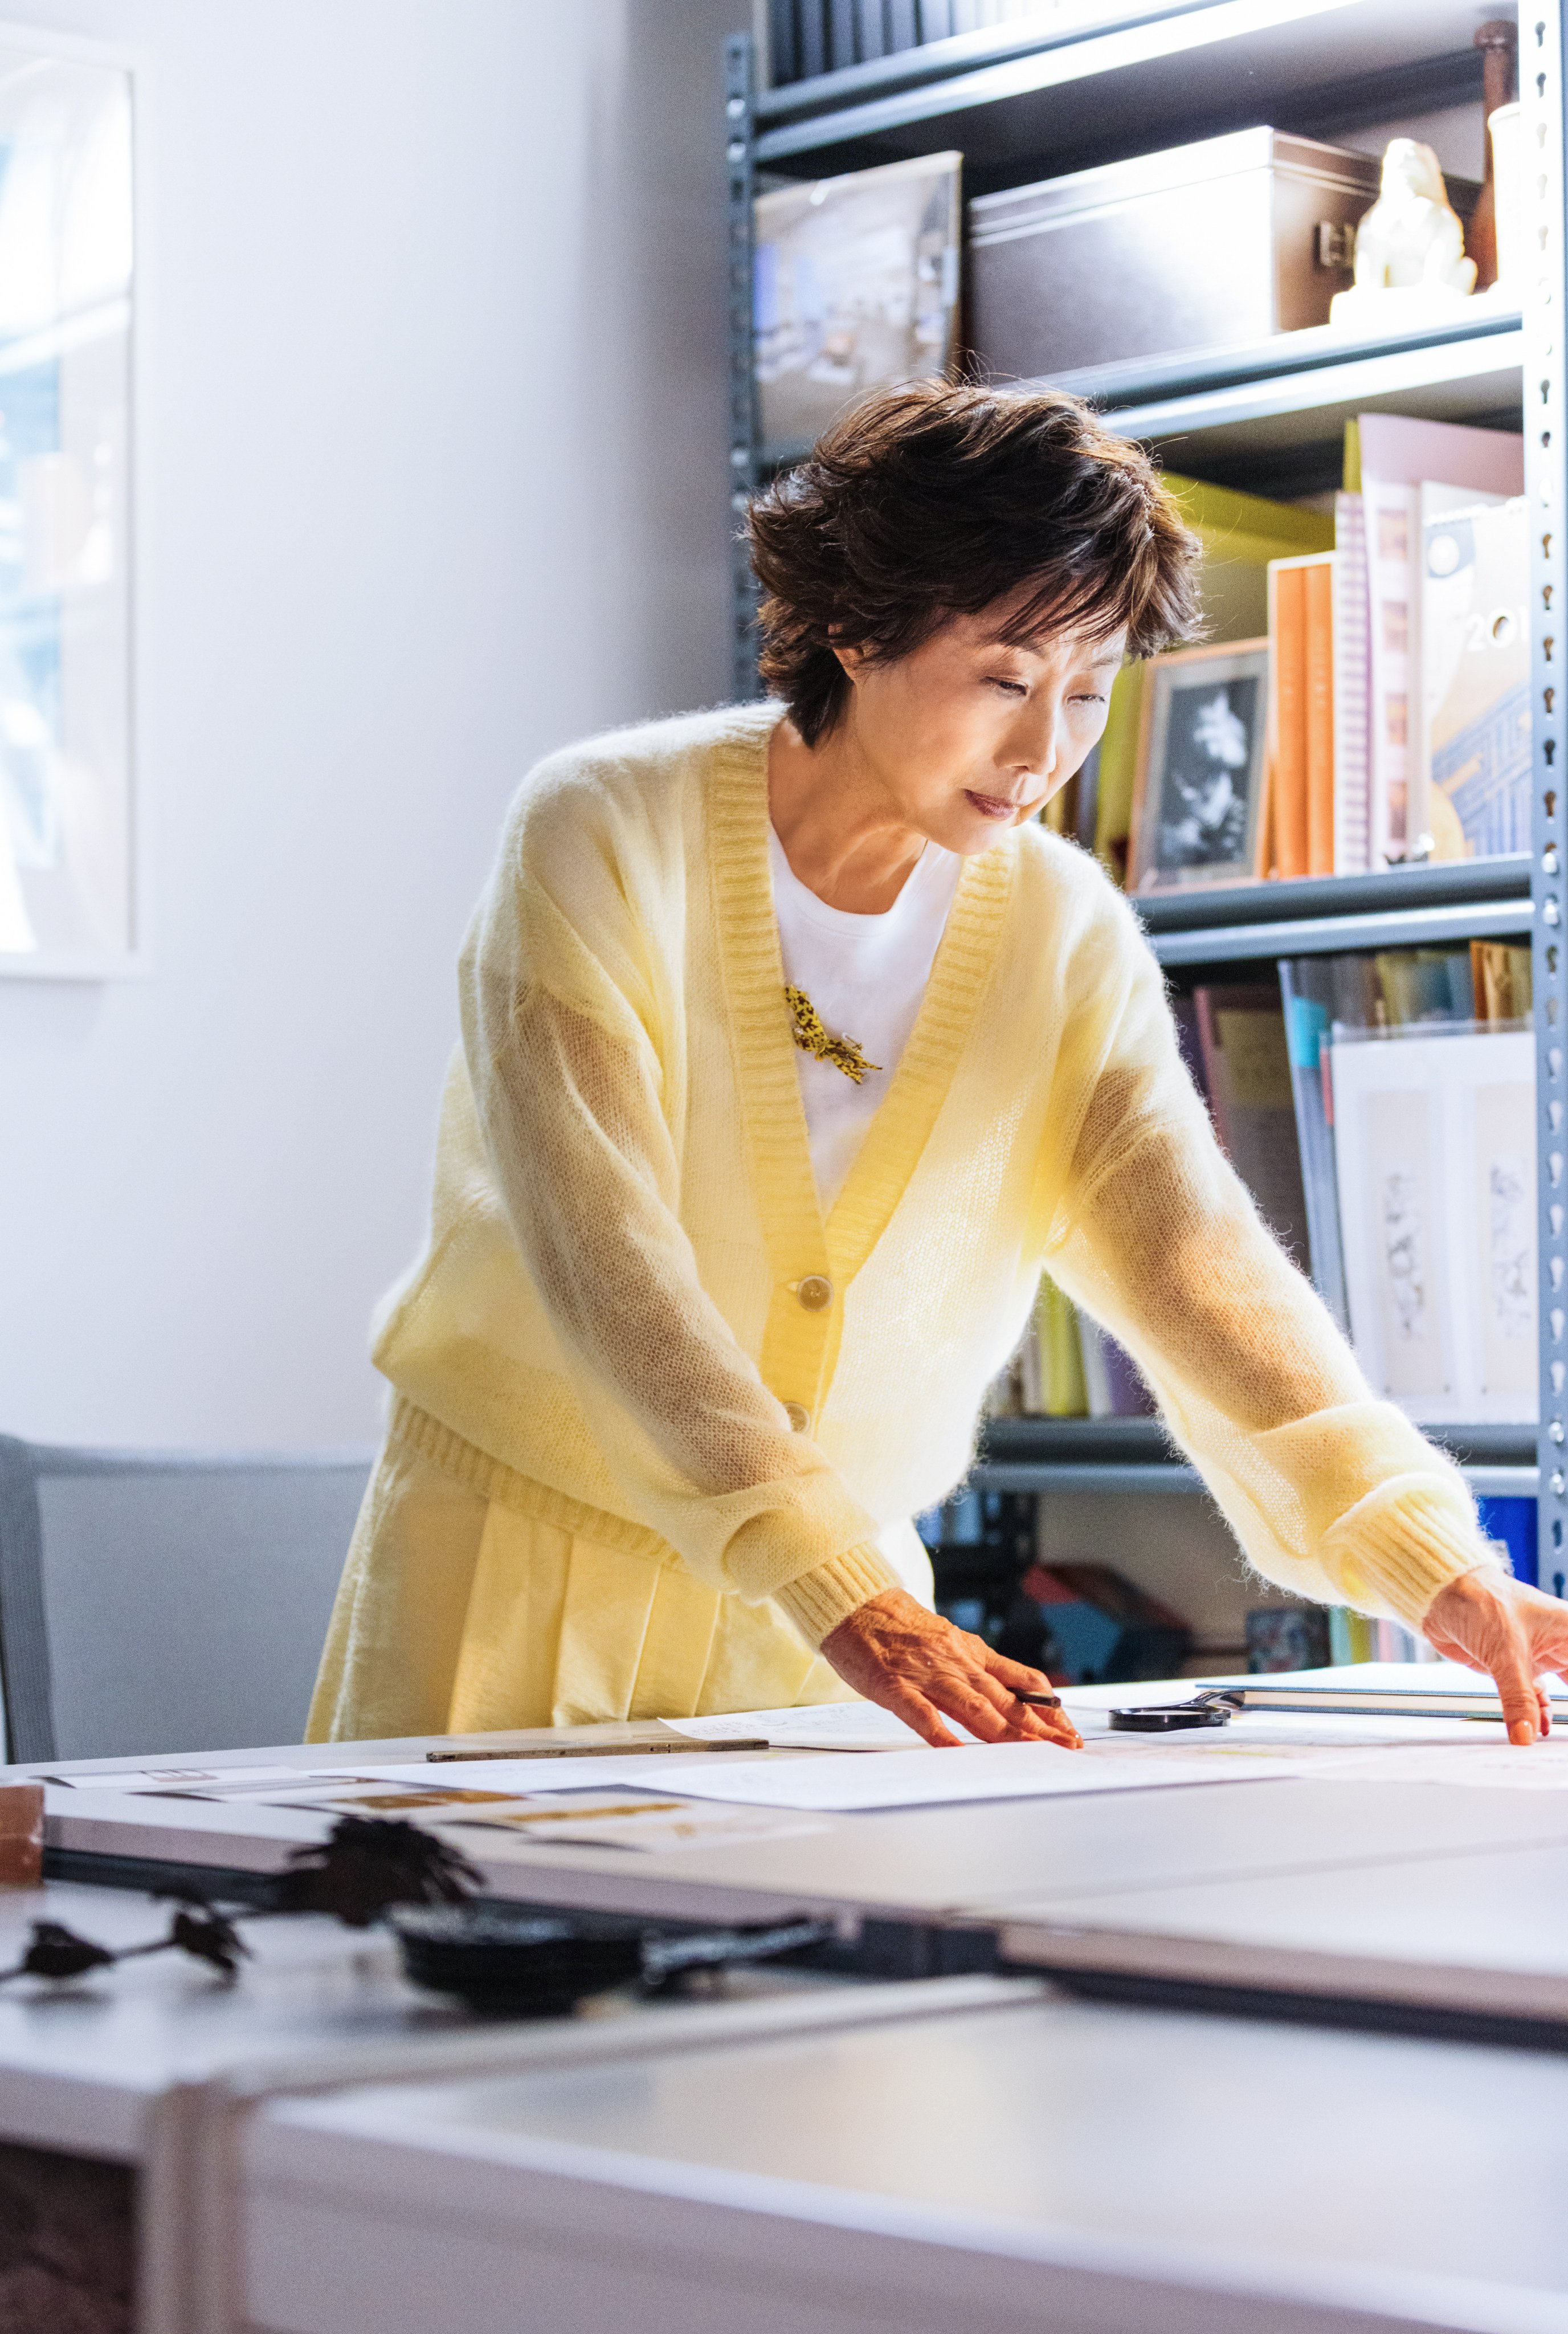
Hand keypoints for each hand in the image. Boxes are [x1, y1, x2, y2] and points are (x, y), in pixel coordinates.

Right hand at [821, 1588, 1081, 1749]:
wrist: (856, 1603)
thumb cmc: (897, 1626)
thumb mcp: (949, 1641)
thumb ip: (975, 1667)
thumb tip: (1009, 1692)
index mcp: (971, 1652)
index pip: (1022, 1681)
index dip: (1048, 1707)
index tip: (1068, 1728)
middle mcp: (956, 1662)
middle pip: (1006, 1699)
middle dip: (1040, 1726)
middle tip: (1066, 1746)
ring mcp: (926, 1674)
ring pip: (975, 1707)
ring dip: (1006, 1732)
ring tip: (1032, 1752)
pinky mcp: (895, 1685)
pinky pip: (922, 1714)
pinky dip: (942, 1735)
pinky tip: (957, 1753)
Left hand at [1422, 1570, 1567, 1744]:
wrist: (1440, 1593)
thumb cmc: (1480, 1598)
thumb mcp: (1505, 1653)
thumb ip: (1518, 1698)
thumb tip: (1526, 1734)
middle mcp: (1556, 1643)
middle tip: (1565, 1739)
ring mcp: (1534, 1656)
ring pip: (1556, 1693)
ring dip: (1554, 1714)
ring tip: (1555, 1741)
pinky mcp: (1512, 1666)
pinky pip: (1530, 1697)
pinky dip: (1533, 1714)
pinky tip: (1535, 1730)